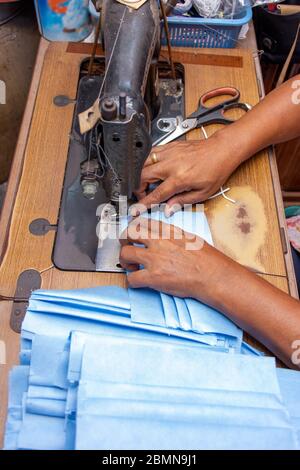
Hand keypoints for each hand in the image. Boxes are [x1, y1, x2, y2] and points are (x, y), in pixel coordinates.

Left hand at [119, 217, 233, 306]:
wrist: (213, 276)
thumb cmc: (208, 260)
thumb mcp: (190, 238)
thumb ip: (174, 236)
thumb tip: (166, 238)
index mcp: (168, 231)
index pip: (143, 221)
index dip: (134, 227)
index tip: (133, 233)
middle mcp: (158, 242)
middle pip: (129, 233)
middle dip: (124, 241)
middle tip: (128, 248)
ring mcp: (154, 259)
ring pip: (125, 254)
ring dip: (125, 261)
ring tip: (131, 266)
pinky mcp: (153, 277)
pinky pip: (131, 278)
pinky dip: (132, 281)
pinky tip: (138, 281)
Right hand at [133, 131, 240, 215]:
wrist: (222, 150)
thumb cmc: (216, 170)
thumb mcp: (203, 193)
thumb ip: (182, 201)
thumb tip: (168, 209)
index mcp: (179, 178)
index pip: (156, 194)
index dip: (143, 203)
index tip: (136, 209)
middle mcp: (171, 164)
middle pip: (143, 176)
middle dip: (138, 188)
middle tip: (144, 194)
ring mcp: (169, 153)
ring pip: (143, 162)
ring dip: (141, 174)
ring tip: (146, 182)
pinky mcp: (170, 146)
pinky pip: (151, 152)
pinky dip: (147, 161)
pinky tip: (151, 168)